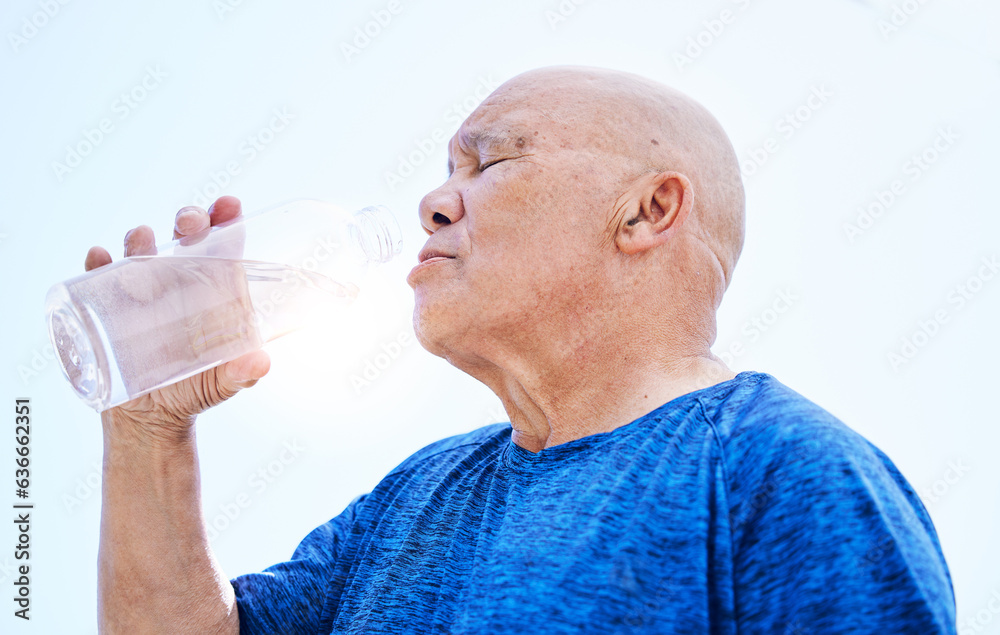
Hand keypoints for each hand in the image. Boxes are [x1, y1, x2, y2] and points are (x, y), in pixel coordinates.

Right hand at [85, 196, 269, 439]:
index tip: (228, 204)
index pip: (223, 246)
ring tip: (144, 242)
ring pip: (141, 250)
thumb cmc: (198, 391)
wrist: (152, 418)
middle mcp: (180, 282)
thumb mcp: (226, 384)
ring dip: (141, 239)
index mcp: (214, 290)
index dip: (226, 221)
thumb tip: (261, 362)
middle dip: (188, 221)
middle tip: (189, 223)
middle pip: (184, 237)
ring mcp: (143, 291)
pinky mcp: (110, 307)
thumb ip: (244, 373)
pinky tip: (100, 258)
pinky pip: (100, 277)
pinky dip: (98, 264)